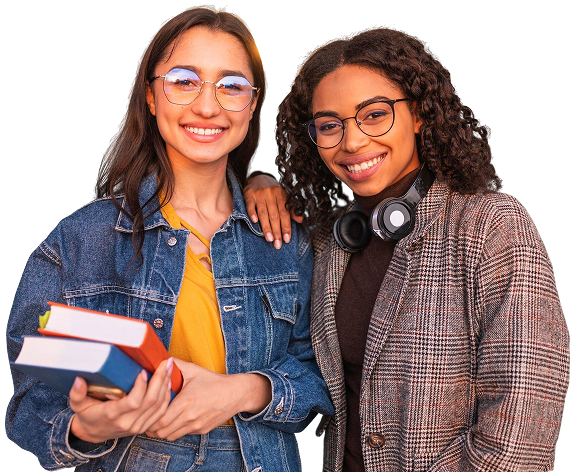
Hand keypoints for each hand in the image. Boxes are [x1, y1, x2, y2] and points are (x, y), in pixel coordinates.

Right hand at [68, 358, 172, 442]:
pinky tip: (168, 382)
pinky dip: (167, 397)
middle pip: (151, 401)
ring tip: (169, 368)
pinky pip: (161, 412)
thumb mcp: (78, 405)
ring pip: (159, 406)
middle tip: (166, 362)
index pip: (133, 402)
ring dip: (166, 385)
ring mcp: (138, 426)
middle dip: (160, 379)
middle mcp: (128, 422)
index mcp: (112, 415)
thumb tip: (78, 379)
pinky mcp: (144, 427)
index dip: (141, 386)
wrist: (93, 434)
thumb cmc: (87, 415)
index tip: (144, 371)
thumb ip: (77, 393)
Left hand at [146, 360, 270, 439]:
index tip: (145, 412)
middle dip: (152, 427)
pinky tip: (174, 421)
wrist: (235, 393)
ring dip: (163, 430)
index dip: (149, 418)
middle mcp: (190, 417)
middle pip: (162, 431)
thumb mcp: (193, 370)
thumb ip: (175, 364)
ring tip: (159, 421)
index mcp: (185, 402)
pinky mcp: (202, 431)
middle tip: (147, 419)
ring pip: (171, 436)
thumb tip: (159, 357)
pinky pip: (183, 435)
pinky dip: (175, 430)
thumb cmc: (213, 381)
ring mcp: (196, 426)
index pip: (159, 419)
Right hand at [244, 173, 302, 249]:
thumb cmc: (273, 192)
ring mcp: (260, 194)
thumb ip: (291, 209)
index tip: (286, 240)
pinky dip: (252, 213)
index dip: (286, 227)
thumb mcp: (284, 197)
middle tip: (278, 244)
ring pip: (263, 213)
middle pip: (274, 216)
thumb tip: (301, 220)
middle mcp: (271, 194)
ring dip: (266, 227)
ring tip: (269, 239)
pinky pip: (250, 205)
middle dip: (277, 231)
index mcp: (282, 195)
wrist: (259, 177)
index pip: (285, 214)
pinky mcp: (249, 194)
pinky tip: (254, 222)